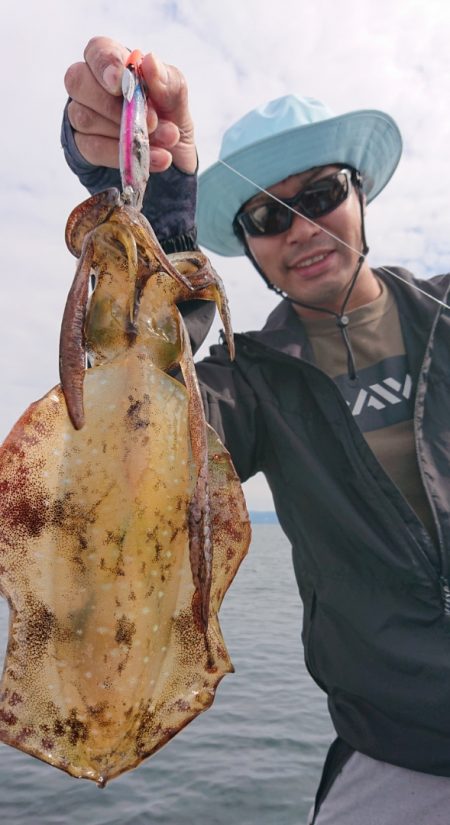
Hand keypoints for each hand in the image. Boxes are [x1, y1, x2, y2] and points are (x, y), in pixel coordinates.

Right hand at [64, 36, 196, 173]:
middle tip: (153, 123)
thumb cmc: (168, 117)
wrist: (171, 156)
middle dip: (116, 106)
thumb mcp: (177, 100)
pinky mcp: (82, 144)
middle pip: (79, 82)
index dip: (105, 64)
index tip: (120, 83)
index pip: (97, 50)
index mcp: (113, 63)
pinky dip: (123, 155)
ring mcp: (81, 115)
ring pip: (86, 118)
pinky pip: (93, 148)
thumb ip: (168, 82)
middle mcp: (90, 85)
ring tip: (165, 142)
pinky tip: (154, 159)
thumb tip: (150, 62)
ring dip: (127, 134)